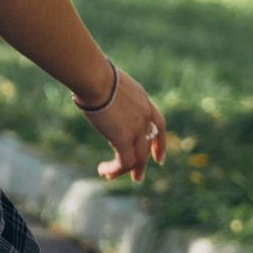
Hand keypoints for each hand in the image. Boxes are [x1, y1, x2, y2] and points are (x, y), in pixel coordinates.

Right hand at [83, 68, 165, 183]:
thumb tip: (96, 95)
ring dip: (125, 170)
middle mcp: (144, 116)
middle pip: (148, 145)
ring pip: (137, 158)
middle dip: (142, 163)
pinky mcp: (123, 138)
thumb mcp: (110, 83)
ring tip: (109, 176)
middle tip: (137, 177)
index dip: (159, 143)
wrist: (95, 78)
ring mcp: (136, 128)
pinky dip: (114, 169)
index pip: (158, 125)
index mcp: (143, 101)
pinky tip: (103, 171)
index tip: (158, 158)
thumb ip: (111, 94)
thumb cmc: (93, 74)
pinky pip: (124, 162)